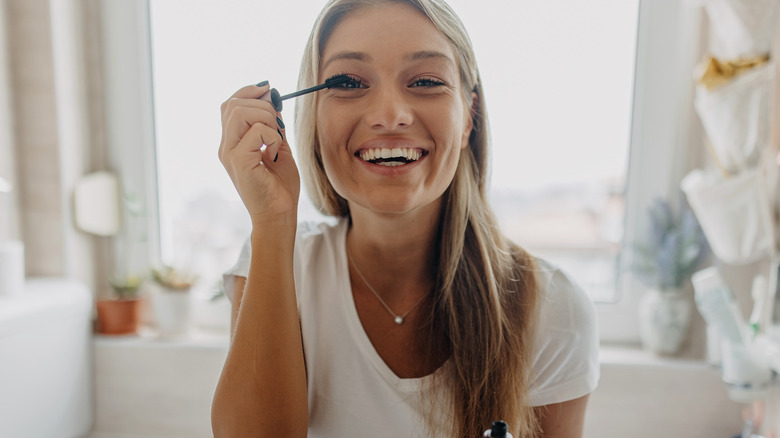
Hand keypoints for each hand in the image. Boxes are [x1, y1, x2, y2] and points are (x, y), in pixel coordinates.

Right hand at [219, 83, 299, 223]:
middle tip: (278, 123)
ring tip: (276, 139)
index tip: (269, 92)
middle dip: (262, 105)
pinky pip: (257, 131)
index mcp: (232, 142)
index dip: (249, 92)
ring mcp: (229, 153)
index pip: (230, 104)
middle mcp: (226, 146)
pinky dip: (272, 136)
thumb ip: (273, 126)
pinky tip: (274, 153)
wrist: (279, 215)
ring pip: (240, 112)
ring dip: (267, 118)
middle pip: (233, 104)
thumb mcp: (278, 147)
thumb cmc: (279, 187)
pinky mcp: (239, 161)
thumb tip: (273, 100)